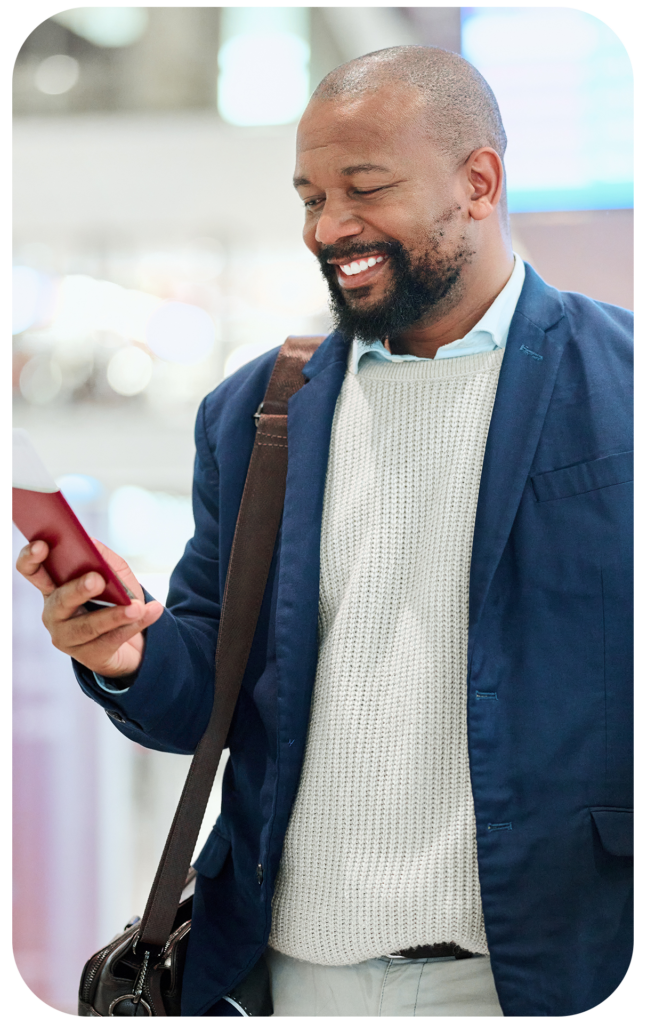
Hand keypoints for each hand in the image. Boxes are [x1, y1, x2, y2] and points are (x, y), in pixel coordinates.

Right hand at [15, 538, 163, 678]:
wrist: (135, 642)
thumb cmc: (118, 601)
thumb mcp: (116, 576)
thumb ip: (105, 558)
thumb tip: (92, 542)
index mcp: (55, 587)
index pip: (33, 571)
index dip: (31, 558)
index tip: (42, 545)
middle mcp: (54, 613)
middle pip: (60, 601)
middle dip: (78, 589)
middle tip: (97, 579)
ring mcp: (68, 638)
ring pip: (88, 626)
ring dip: (114, 615)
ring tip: (137, 607)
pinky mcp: (89, 657)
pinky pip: (111, 640)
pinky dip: (133, 625)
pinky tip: (150, 612)